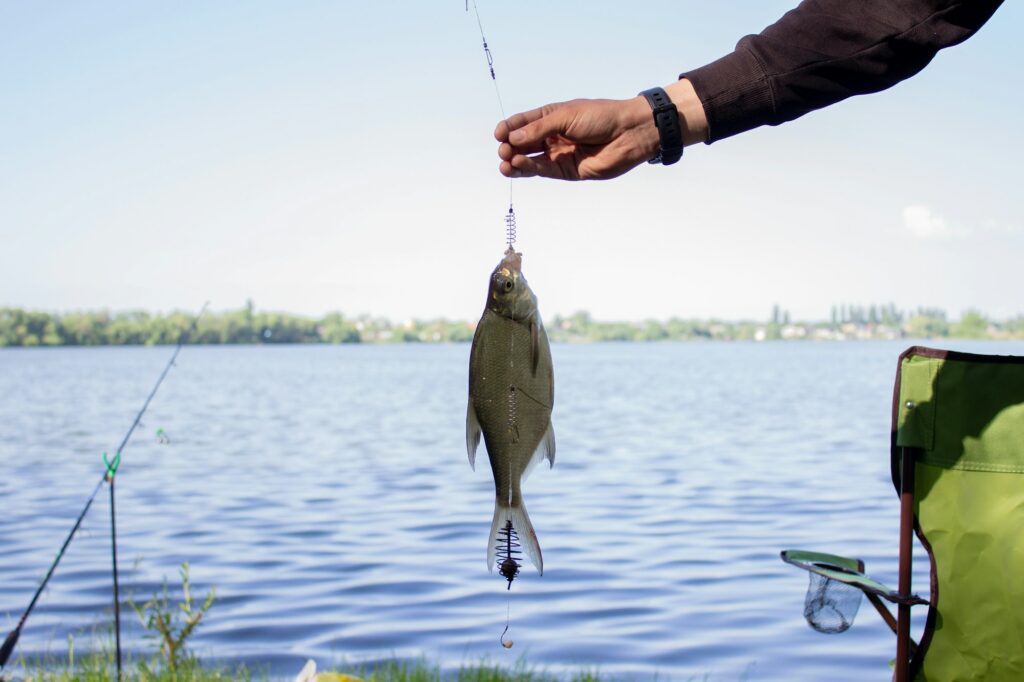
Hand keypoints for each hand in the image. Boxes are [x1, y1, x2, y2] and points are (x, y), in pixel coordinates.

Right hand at [495, 79, 707, 180]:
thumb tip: (513, 138)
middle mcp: (552, 136)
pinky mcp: (566, 171)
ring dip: (514, 161)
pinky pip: (542, 170)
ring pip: (529, 159)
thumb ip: (539, 128)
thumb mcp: (566, 116)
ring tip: (505, 162)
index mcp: (551, 117)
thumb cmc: (600, 117)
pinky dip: (528, 168)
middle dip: (510, 146)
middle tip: (504, 149)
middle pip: (523, 143)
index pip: (523, 123)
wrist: (628, 134)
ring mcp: (558, 154)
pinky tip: (518, 165)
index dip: (509, 128)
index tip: (499, 134)